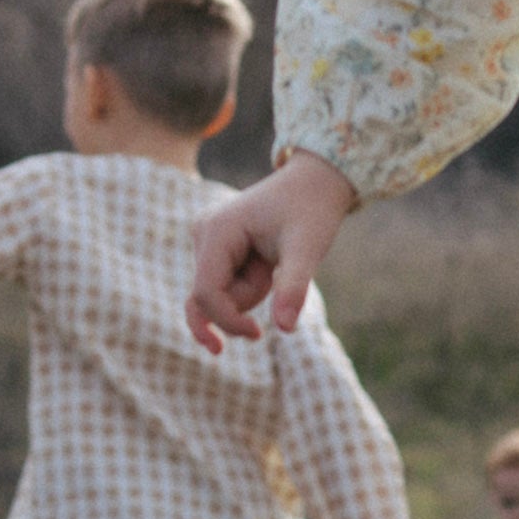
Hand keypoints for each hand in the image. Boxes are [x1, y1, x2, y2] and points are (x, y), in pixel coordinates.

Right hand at [186, 150, 356, 351]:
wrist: (315, 183)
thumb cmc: (312, 211)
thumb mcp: (308, 249)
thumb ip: (293, 287)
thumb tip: (285, 329)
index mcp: (217, 229)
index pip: (206, 294)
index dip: (228, 321)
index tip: (258, 335)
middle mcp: (203, 233)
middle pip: (211, 297)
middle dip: (247, 297)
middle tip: (276, 269)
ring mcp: (206, 240)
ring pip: (218, 295)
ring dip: (250, 291)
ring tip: (273, 260)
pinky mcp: (215, 248)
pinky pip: (222, 286)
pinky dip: (245, 288)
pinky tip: (263, 271)